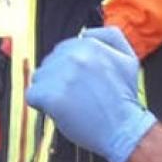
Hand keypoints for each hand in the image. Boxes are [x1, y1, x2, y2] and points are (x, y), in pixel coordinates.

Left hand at [25, 26, 155, 161]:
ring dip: (49, 90)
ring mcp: (61, 75)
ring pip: (39, 78)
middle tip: (76, 94)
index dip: (69, 68)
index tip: (81, 82)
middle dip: (58, 78)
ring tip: (69, 103)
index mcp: (90, 45)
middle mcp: (74, 56)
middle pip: (49, 63)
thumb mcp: (128, 59)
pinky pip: (32, 95)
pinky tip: (59, 110)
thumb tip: (85, 33)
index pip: (63, 50)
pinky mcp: (51, 96)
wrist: (124, 128)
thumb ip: (110, 37)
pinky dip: (41, 105)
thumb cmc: (125, 97)